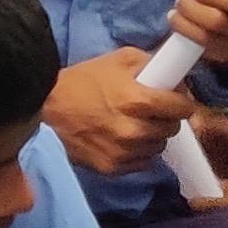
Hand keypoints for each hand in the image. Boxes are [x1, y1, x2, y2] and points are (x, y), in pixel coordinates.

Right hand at [45, 51, 186, 175]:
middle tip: (154, 110)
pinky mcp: (112, 168)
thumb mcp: (118, 60)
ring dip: (153, 136)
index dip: (183, 102)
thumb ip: (151, 64)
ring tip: (137, 124)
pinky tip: (124, 138)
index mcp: (138, 100)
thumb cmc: (82, 81)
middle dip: (167, 118)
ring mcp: (123, 152)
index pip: (182, 108)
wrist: (44, 109)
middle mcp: (134, 130)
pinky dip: (138, 151)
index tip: (179, 100)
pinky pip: (141, 161)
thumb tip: (176, 75)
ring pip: (158, 147)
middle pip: (172, 129)